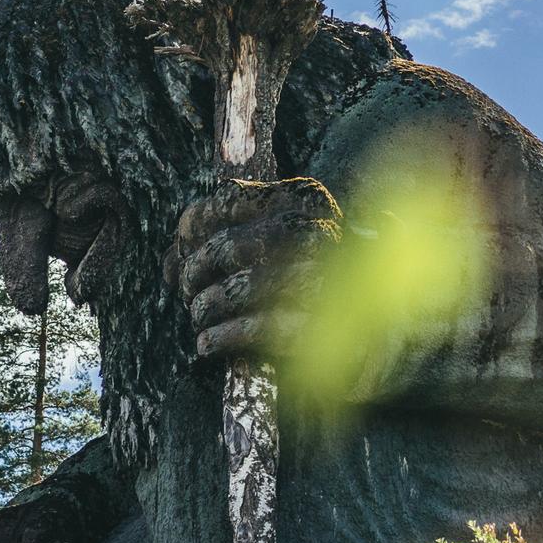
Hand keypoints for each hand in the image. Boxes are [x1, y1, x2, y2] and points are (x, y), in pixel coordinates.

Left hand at [168, 177, 340, 358]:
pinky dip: (223, 337)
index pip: (229, 200)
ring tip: (200, 317)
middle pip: (229, 248)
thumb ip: (219, 242)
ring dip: (207, 307)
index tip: (180, 252)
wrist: (371, 334)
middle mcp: (319, 232)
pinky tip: (208, 342)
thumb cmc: (310, 281)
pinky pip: (257, 329)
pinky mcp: (322, 328)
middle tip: (188, 293)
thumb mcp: (274, 245)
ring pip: (240, 288)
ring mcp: (325, 281)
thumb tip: (170, 264)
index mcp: (305, 200)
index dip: (193, 226)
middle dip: (195, 273)